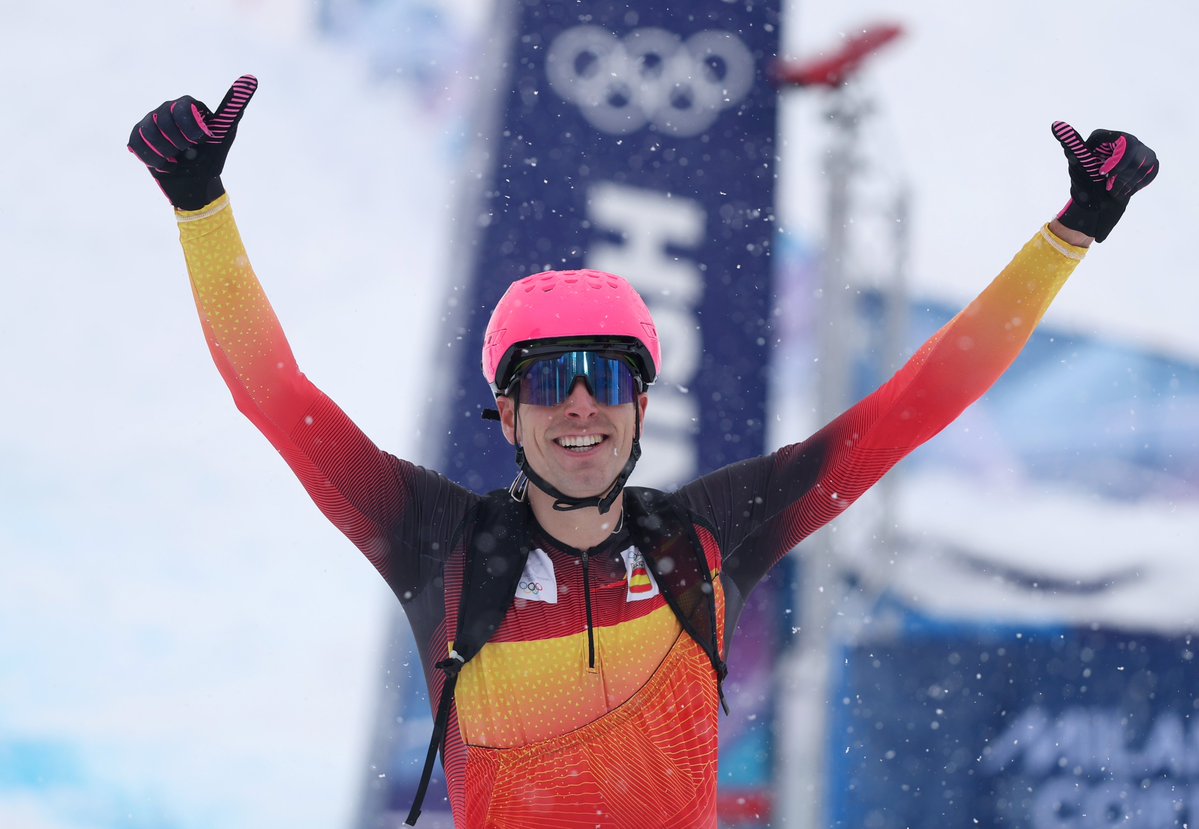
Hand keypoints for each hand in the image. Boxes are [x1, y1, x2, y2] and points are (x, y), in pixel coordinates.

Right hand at [128, 75, 257, 209]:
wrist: (195, 183)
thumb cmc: (211, 157)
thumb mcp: (224, 135)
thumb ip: (232, 110)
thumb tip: (250, 80)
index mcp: (187, 105)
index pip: (182, 108)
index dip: (189, 128)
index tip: (199, 141)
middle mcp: (167, 109)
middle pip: (163, 121)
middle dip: (178, 143)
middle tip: (188, 151)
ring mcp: (150, 121)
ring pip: (149, 133)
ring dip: (166, 153)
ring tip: (177, 158)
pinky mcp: (138, 136)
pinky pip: (138, 144)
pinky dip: (154, 160)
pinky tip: (166, 164)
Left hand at [1051, 121, 1157, 242]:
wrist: (1096, 201)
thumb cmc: (1084, 181)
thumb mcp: (1077, 163)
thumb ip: (1072, 144)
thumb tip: (1056, 124)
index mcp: (1103, 136)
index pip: (1123, 143)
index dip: (1117, 161)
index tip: (1103, 174)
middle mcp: (1123, 138)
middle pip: (1136, 153)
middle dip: (1123, 174)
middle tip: (1109, 186)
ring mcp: (1139, 149)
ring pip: (1146, 163)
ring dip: (1128, 181)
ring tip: (1113, 188)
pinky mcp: (1149, 161)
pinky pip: (1152, 170)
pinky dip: (1138, 183)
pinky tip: (1124, 187)